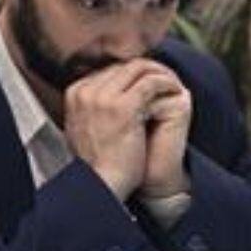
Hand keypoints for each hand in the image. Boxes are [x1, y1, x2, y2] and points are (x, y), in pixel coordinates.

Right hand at [64, 60, 185, 200]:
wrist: (101, 184)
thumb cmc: (97, 163)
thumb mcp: (84, 127)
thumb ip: (92, 106)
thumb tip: (107, 91)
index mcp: (75, 93)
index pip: (108, 70)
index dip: (132, 73)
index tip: (149, 80)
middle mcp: (86, 91)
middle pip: (122, 66)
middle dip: (147, 69)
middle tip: (165, 78)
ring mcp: (103, 98)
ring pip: (138, 69)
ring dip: (159, 73)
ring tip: (172, 83)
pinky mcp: (123, 107)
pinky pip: (150, 83)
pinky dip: (165, 83)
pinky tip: (175, 90)